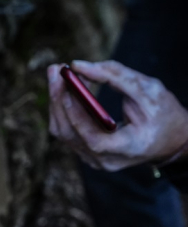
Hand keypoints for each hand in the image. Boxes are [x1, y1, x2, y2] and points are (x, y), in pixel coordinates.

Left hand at [48, 60, 187, 170]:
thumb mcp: (149, 90)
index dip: (78, 118)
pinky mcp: (87, 153)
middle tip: (56, 70)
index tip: (67, 92)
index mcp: (129, 148)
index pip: (94, 141)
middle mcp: (107, 160)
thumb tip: (78, 66)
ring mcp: (95, 160)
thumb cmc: (162, 113)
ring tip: (58, 73)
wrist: (169, 139)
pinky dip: (64, 108)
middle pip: (71, 135)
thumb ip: (116, 76)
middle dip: (59, 100)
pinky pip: (68, 132)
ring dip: (57, 101)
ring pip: (64, 134)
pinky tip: (66, 88)